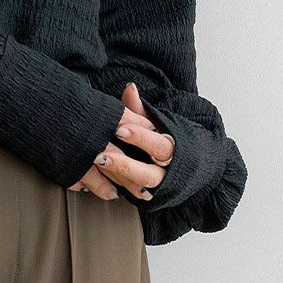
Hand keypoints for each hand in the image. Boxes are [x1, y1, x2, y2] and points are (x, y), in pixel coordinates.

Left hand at [69, 82, 174, 200]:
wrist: (184, 165)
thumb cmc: (161, 138)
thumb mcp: (154, 122)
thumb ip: (140, 110)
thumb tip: (130, 87)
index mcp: (172, 148)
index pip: (158, 144)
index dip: (140, 137)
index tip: (119, 129)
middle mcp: (167, 170)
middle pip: (149, 173)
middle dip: (125, 165)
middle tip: (101, 156)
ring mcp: (158, 186)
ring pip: (141, 186)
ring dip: (118, 177)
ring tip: (98, 165)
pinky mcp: (148, 195)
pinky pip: (133, 193)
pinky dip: (117, 187)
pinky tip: (98, 182)